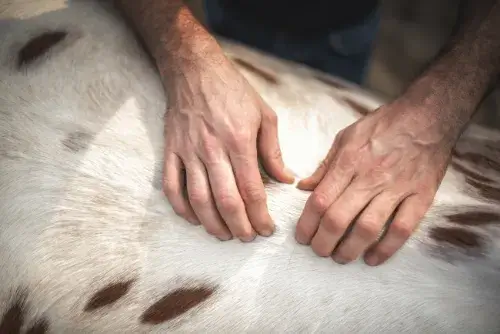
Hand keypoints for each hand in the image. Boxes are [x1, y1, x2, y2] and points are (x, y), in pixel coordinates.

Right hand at [162, 53, 293, 241]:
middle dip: (239, 226)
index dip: (260, 215)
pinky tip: (194, 219)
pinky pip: (172, 186)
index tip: (267, 229)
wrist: (194, 69)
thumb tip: (287, 180)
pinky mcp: (171, 150)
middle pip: (225, 200)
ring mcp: (188, 151)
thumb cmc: (233, 91)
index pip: (251, 189)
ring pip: (198, 199)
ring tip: (224, 235)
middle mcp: (212, 149)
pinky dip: (181, 208)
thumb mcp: (263, 115)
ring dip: (212, 223)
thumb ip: (273, 151)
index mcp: (239, 141)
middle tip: (248, 238)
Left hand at [294, 99, 457, 265]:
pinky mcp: (420, 196)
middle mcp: (370, 177)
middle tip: (318, 251)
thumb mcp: (347, 136)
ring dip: (350, 249)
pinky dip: (386, 249)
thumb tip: (303, 187)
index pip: (320, 200)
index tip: (302, 236)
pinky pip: (402, 229)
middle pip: (338, 218)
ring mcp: (397, 188)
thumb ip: (325, 165)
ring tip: (340, 257)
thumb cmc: (384, 125)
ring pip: (368, 228)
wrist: (428, 115)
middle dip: (323, 242)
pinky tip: (373, 258)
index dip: (306, 224)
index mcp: (349, 161)